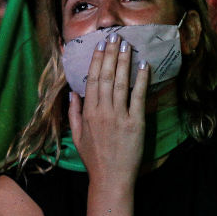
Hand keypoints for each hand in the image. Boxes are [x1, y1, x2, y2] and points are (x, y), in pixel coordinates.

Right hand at [68, 32, 149, 184]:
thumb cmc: (94, 158)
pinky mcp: (135, 123)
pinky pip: (138, 97)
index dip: (97, 61)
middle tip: (115, 37)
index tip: (100, 46)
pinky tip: (143, 65)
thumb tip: (73, 93)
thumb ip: (74, 113)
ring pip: (120, 82)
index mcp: (87, 113)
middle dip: (110, 54)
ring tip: (128, 45)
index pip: (92, 80)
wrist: (111, 178)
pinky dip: (141, 80)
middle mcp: (102, 111)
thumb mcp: (76, 136)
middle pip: (105, 76)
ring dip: (124, 61)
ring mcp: (119, 116)